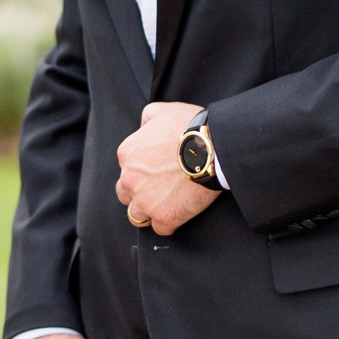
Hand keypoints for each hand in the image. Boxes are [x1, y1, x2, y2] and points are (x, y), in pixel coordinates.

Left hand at [115, 100, 219, 238]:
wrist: (213, 146)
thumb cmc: (190, 126)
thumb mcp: (162, 110)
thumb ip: (147, 119)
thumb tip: (144, 126)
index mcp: (127, 154)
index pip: (126, 170)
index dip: (141, 173)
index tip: (156, 172)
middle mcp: (130, 179)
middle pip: (126, 195)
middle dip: (139, 194)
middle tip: (159, 190)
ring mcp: (146, 200)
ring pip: (137, 216)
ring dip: (149, 212)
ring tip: (166, 205)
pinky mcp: (164, 217)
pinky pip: (160, 229)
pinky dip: (169, 223)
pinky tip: (179, 213)